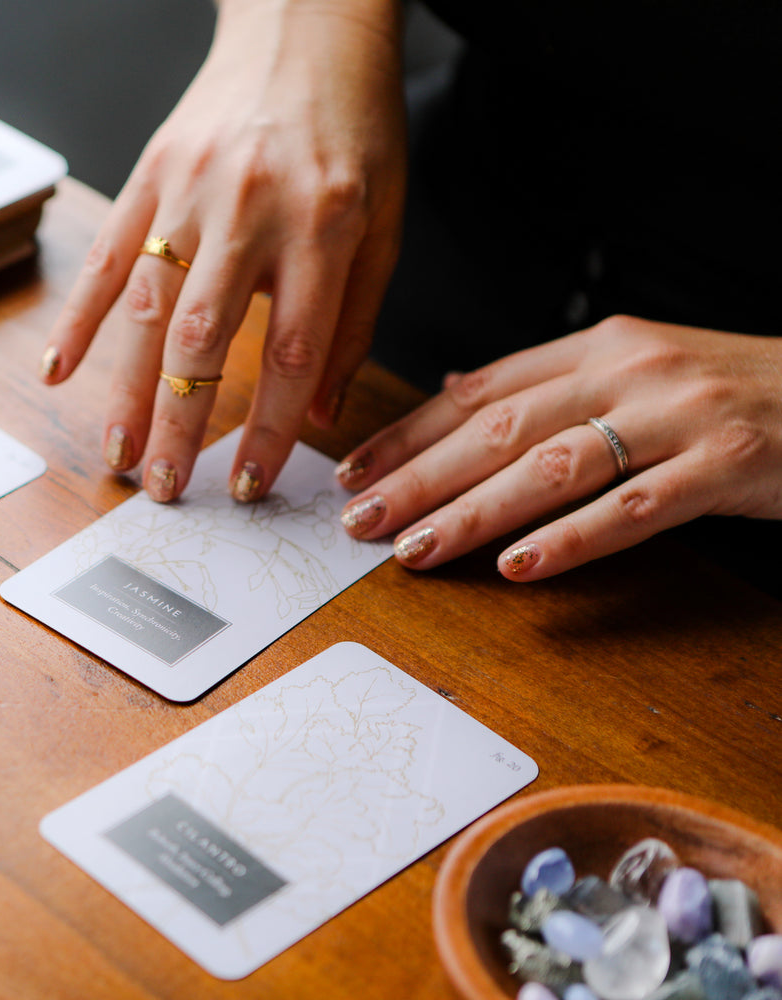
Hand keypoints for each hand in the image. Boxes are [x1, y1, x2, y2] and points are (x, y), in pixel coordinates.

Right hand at [40, 0, 405, 502]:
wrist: (305, 24)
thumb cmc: (354, 127)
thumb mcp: (384, 221)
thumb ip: (353, 320)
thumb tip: (320, 414)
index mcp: (322, 222)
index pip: (292, 350)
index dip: (270, 429)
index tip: (250, 485)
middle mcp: (248, 207)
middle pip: (204, 340)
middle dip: (183, 426)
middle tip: (168, 490)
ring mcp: (187, 191)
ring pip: (148, 308)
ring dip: (127, 392)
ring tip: (119, 455)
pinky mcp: (148, 176)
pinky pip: (106, 257)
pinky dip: (77, 318)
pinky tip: (58, 373)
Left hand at [335, 316, 781, 578]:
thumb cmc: (740, 388)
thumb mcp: (640, 366)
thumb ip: (551, 381)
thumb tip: (460, 392)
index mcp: (601, 345)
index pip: (481, 391)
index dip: (410, 432)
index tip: (353, 469)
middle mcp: (630, 370)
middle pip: (500, 429)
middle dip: (418, 478)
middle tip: (359, 519)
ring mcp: (679, 415)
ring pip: (553, 466)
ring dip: (474, 512)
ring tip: (415, 548)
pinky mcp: (726, 462)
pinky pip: (635, 507)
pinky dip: (572, 539)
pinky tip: (520, 567)